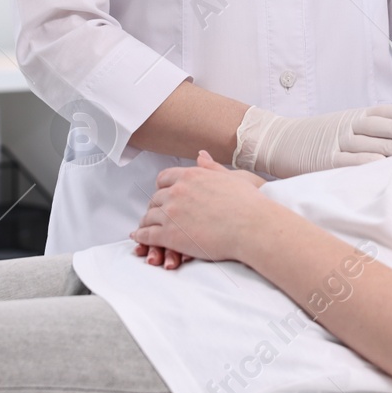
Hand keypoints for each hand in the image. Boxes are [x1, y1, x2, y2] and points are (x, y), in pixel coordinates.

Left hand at [130, 151, 273, 264]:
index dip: (163, 187)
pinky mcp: (170, 235)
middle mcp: (177, 191)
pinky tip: (139, 238)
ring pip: (149, 216)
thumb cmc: (248, 203)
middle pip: (156, 197)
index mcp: (191, 176)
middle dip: (156, 205)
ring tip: (147, 227)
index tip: (164, 194)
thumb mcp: (230, 177)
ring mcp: (171, 213)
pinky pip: (147, 235)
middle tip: (158, 213)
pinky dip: (141, 237)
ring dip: (147, 222)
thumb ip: (211, 167)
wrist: (252, 226)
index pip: (165, 178)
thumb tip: (201, 154)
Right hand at [231, 103, 391, 177]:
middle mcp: (346, 127)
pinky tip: (378, 166)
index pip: (381, 112)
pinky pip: (345, 161)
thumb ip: (368, 130)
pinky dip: (362, 163)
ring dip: (387, 146)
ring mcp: (334, 143)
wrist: (278, 140)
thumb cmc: (317, 136)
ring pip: (364, 143)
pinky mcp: (323, 160)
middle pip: (376, 126)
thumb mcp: (343, 125)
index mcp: (353, 116)